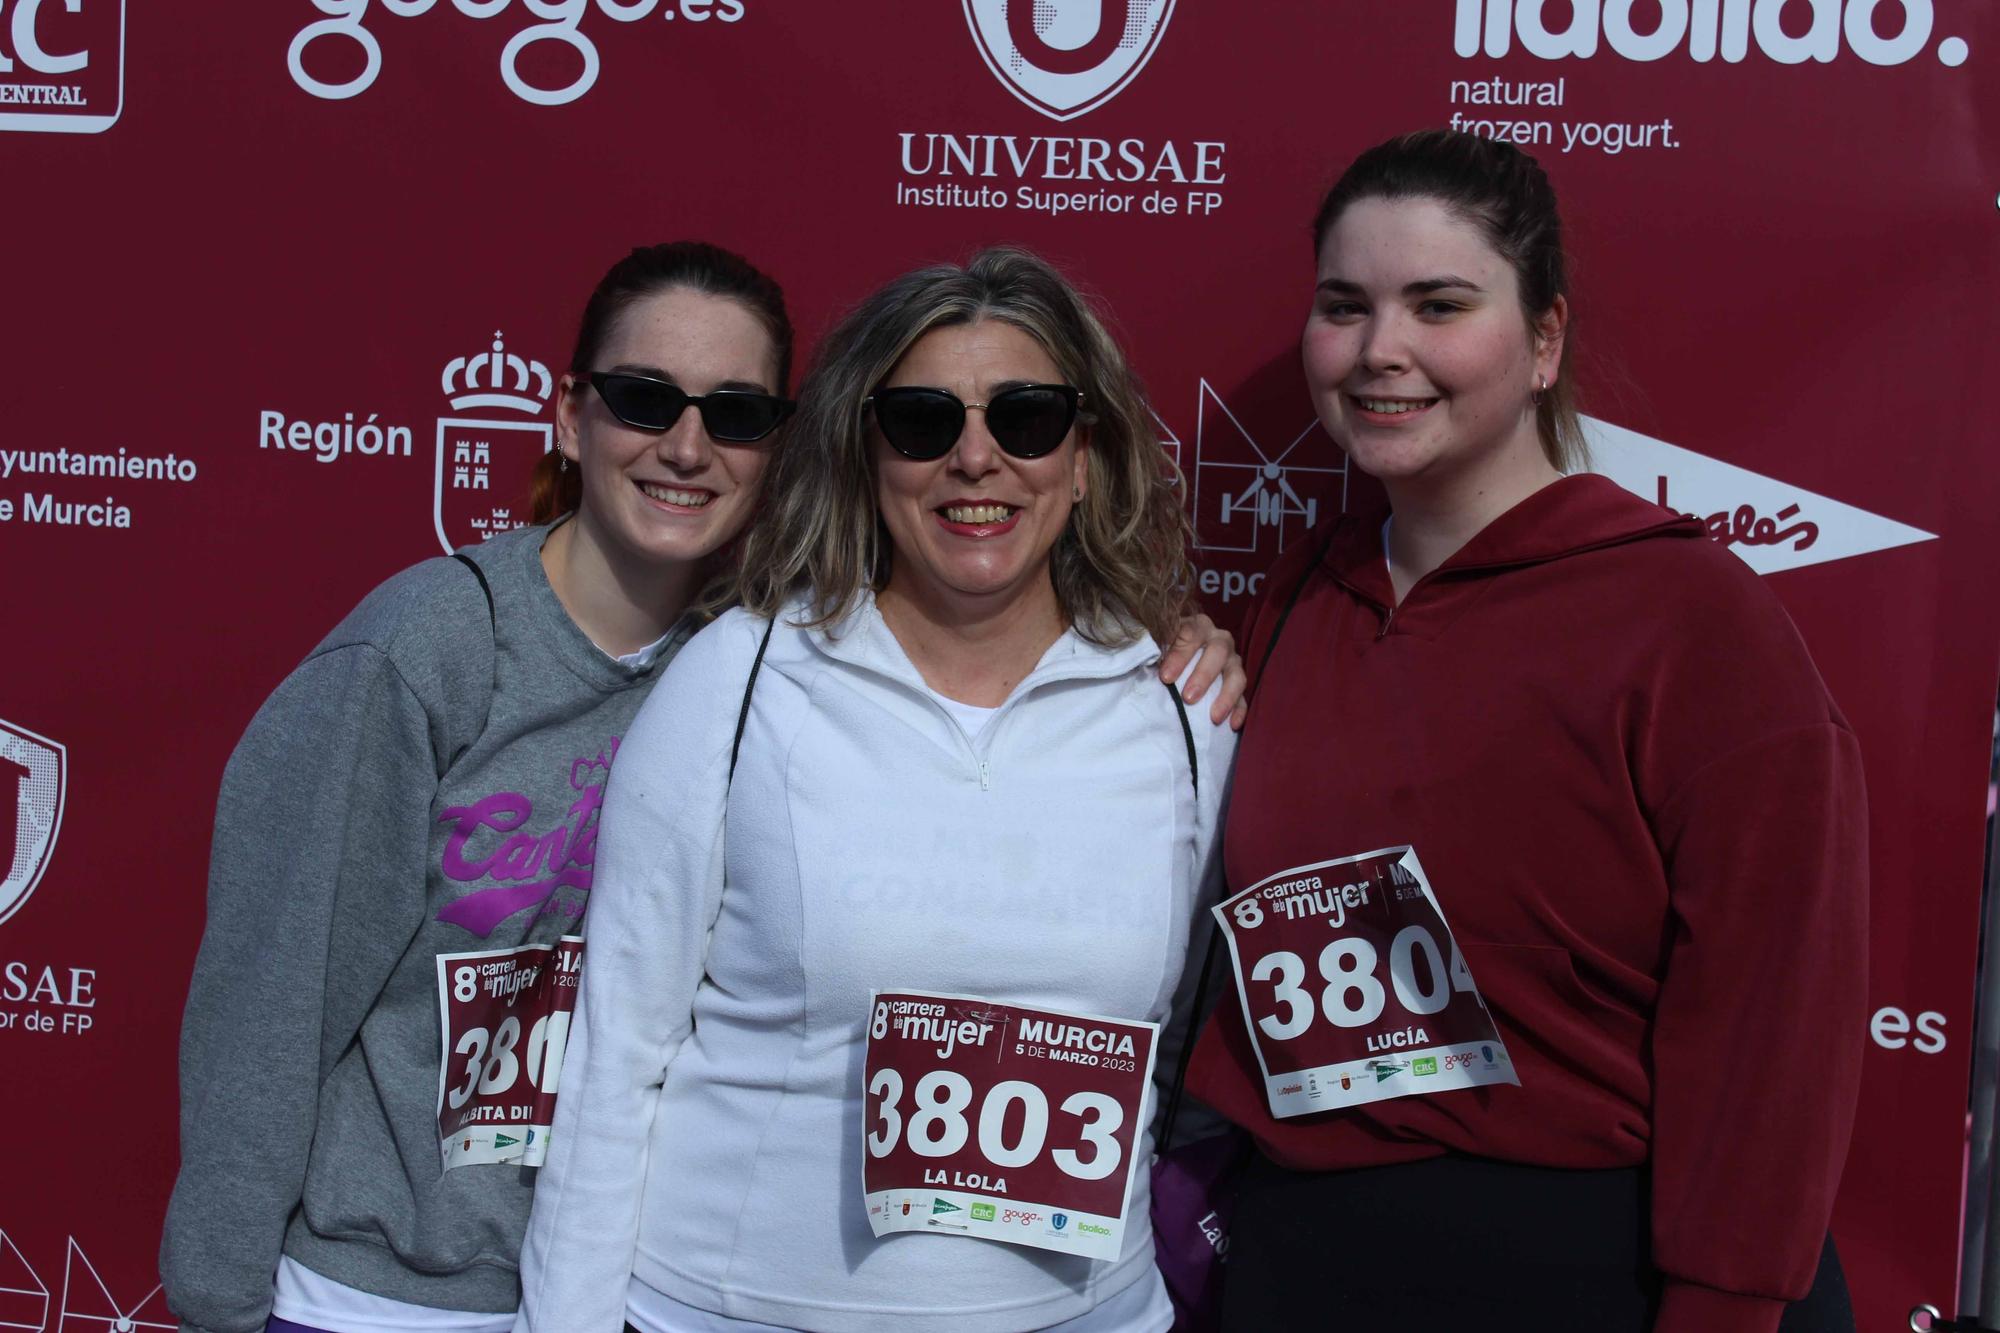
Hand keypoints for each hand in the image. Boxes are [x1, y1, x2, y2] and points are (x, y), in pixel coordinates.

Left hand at [1160, 613, 1248, 729]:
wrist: (1180, 656)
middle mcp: (1219, 639)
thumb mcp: (1158, 642)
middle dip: (1203, 676)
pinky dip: (1239, 710)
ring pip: (1236, 674)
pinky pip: (1244, 696)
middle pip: (1218, 652)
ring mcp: (1232, 660)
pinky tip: (1232, 724)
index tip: (1166, 678)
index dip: (1179, 656)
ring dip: (1226, 696)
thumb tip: (1143, 657)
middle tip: (1188, 698)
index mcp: (1197, 626)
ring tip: (1213, 717)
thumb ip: (1153, 646)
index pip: (1191, 634)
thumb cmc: (1166, 649)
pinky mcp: (1238, 681)